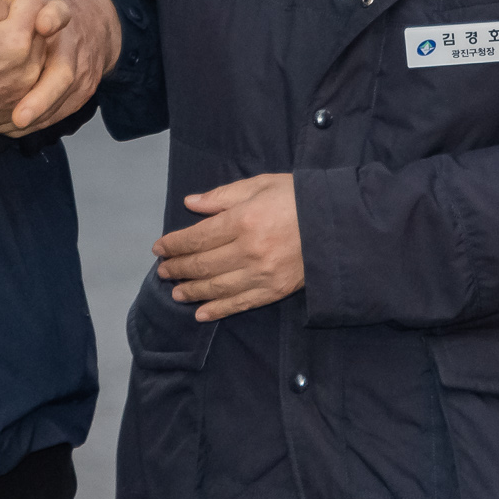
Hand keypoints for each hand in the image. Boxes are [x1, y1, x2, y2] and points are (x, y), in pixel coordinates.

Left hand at [153, 174, 303, 322]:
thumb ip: (223, 196)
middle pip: (203, 264)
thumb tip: (191, 204)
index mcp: (244, 220)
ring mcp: (262, 274)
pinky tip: (201, 313)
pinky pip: (240, 304)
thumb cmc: (298, 198)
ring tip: (176, 292)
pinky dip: (218, 310)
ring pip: (217, 287)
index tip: (159, 248)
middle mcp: (249, 250)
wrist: (339, 223)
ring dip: (192, 291)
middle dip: (178, 268)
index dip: (174, 244)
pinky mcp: (275, 291)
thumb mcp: (261, 185)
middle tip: (163, 271)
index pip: (198, 237)